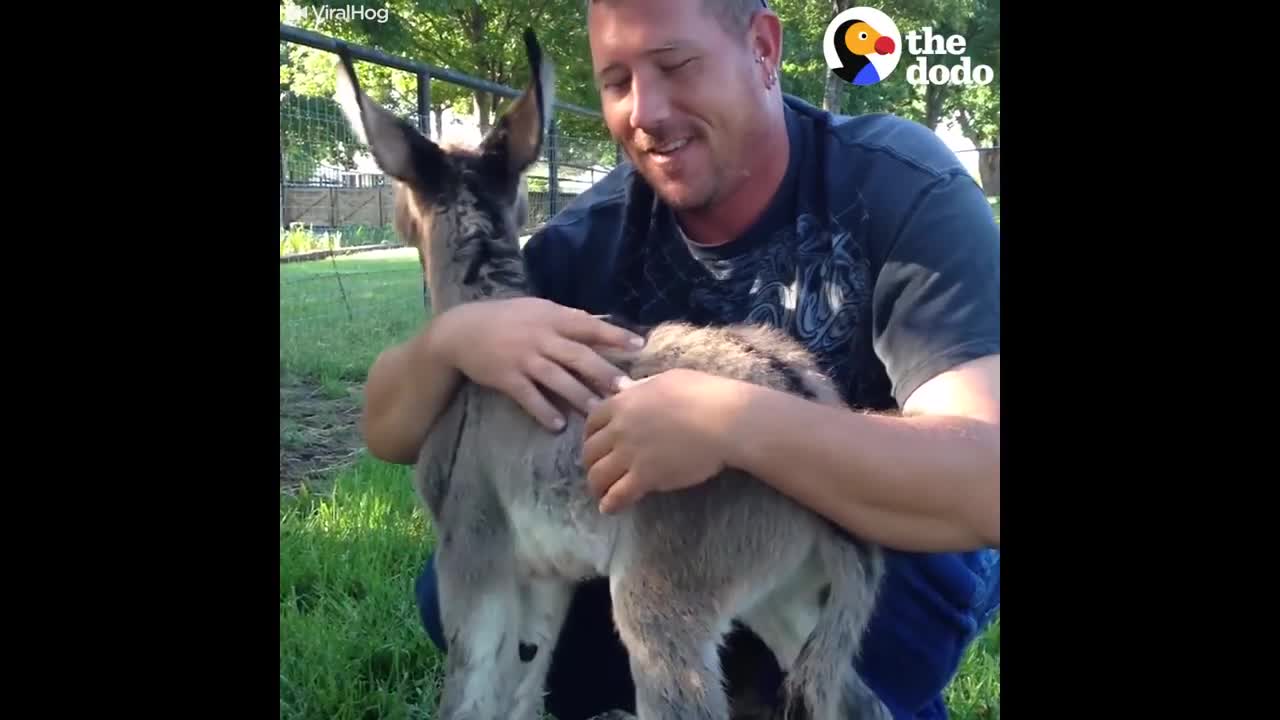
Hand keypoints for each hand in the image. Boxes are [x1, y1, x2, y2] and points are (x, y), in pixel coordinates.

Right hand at [433, 298, 644, 431]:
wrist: (461, 330)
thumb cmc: (506, 319)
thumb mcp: (537, 310)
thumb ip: (567, 319)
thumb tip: (602, 326)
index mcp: (551, 317)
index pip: (589, 326)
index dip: (615, 335)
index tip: (640, 345)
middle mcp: (540, 337)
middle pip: (578, 356)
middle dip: (603, 372)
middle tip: (626, 389)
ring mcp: (523, 358)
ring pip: (557, 379)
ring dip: (579, 396)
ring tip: (598, 411)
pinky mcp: (506, 378)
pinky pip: (528, 397)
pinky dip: (544, 411)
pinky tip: (558, 425)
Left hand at [582, 369, 743, 513]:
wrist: (726, 421)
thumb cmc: (705, 395)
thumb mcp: (667, 380)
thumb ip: (641, 387)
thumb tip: (623, 387)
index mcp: (624, 402)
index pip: (592, 421)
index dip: (590, 435)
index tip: (596, 444)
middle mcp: (620, 428)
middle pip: (590, 450)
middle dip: (590, 463)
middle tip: (598, 471)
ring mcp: (630, 454)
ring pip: (598, 475)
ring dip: (596, 486)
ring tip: (601, 494)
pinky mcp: (645, 477)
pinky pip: (617, 495)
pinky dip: (610, 504)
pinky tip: (610, 509)